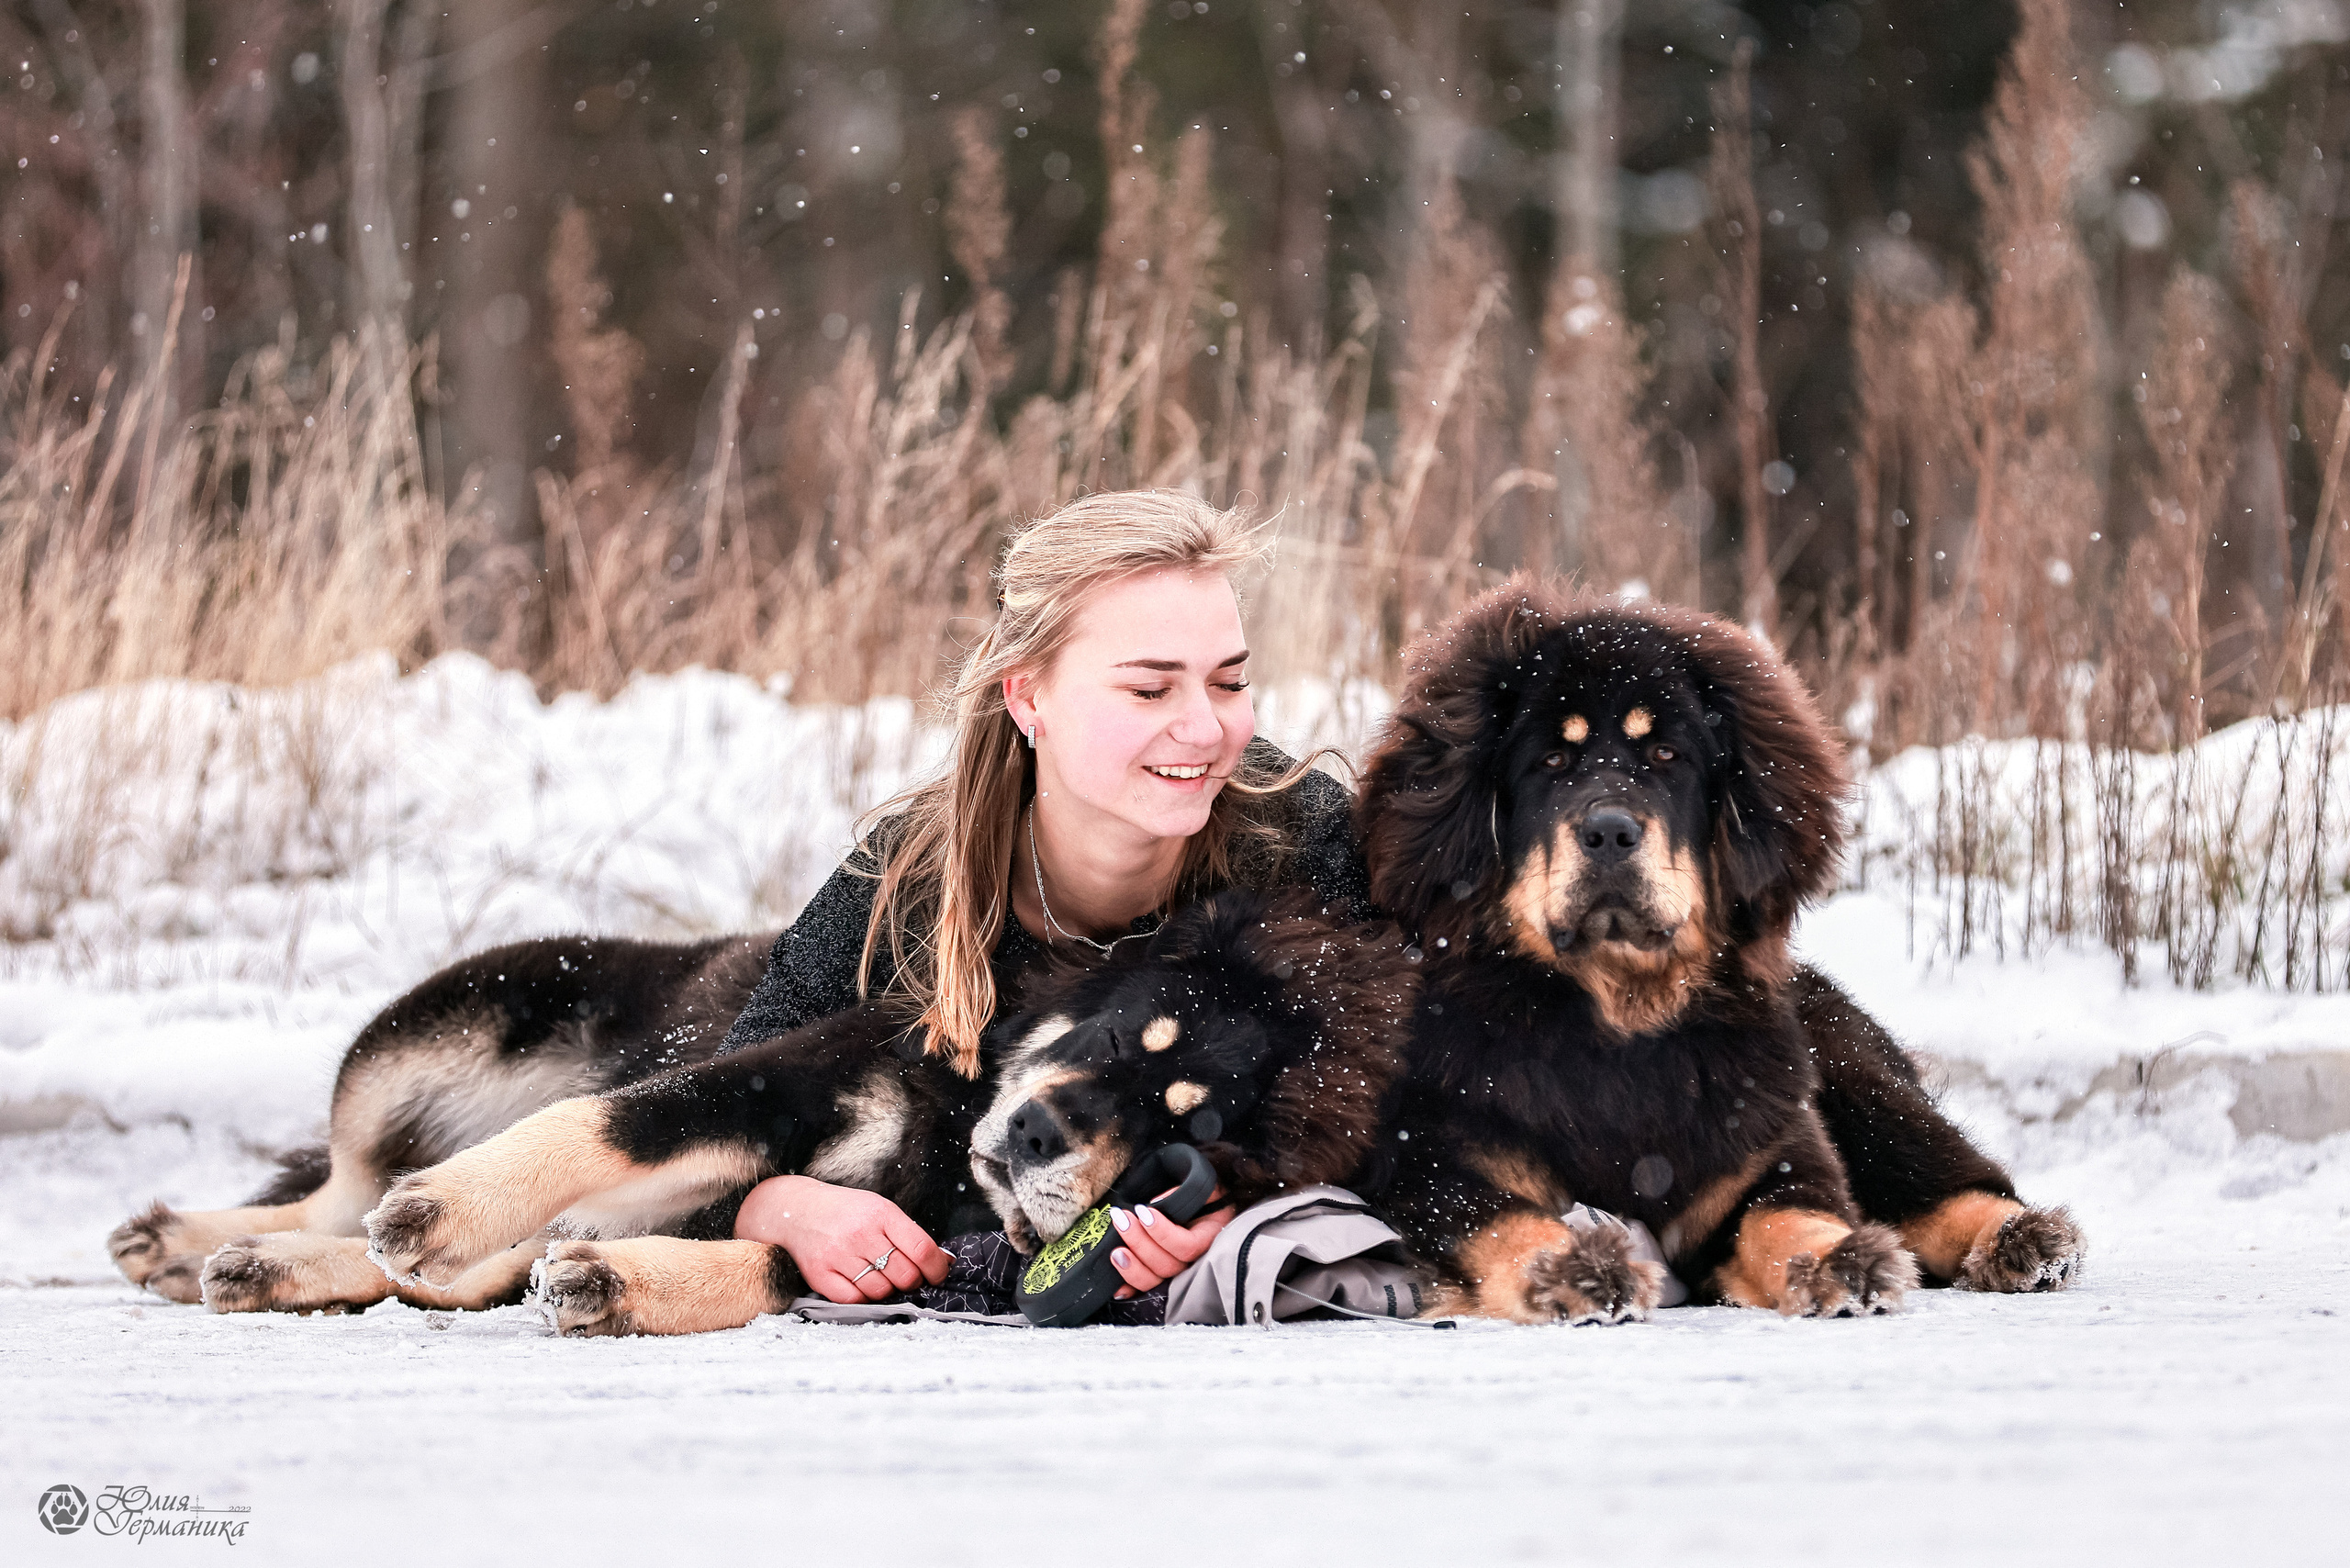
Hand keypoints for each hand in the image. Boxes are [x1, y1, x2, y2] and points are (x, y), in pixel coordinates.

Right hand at [733, 1174, 952, 1302]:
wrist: (797, 1210)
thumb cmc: (846, 1211)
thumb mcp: (879, 1209)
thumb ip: (908, 1233)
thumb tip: (942, 1261)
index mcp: (881, 1213)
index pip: (921, 1249)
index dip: (936, 1268)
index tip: (938, 1275)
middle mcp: (860, 1233)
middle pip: (904, 1274)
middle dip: (912, 1281)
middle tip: (906, 1277)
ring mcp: (838, 1254)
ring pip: (880, 1291)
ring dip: (886, 1289)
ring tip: (879, 1276)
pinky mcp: (820, 1274)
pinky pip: (854, 1300)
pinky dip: (862, 1297)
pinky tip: (860, 1283)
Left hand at [1107, 1185, 1236, 1297]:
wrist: (1197, 1206)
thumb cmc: (1199, 1196)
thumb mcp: (1200, 1186)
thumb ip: (1183, 1192)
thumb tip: (1157, 1201)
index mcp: (1208, 1237)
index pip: (1188, 1246)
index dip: (1163, 1233)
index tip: (1143, 1212)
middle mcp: (1194, 1261)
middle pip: (1168, 1266)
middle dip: (1140, 1243)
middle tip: (1121, 1219)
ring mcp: (1176, 1272)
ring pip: (1155, 1280)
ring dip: (1132, 1267)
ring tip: (1116, 1251)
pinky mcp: (1159, 1277)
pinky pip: (1145, 1289)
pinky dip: (1130, 1289)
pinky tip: (1116, 1287)